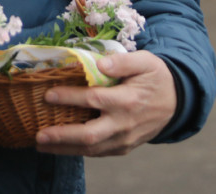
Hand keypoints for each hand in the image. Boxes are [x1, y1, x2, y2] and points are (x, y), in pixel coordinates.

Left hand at [35, 51, 176, 156]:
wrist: (177, 102)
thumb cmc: (156, 78)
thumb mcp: (146, 62)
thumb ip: (123, 62)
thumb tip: (100, 63)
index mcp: (129, 100)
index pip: (94, 100)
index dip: (70, 98)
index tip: (48, 95)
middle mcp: (125, 124)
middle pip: (90, 134)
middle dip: (62, 136)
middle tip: (38, 134)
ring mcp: (124, 139)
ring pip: (91, 149)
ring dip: (64, 149)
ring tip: (40, 145)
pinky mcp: (123, 148)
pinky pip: (97, 152)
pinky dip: (76, 151)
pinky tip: (59, 147)